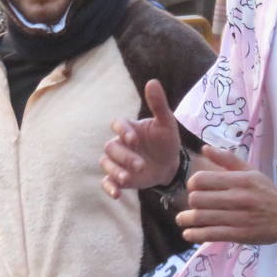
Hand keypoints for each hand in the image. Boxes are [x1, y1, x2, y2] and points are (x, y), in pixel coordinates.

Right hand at [101, 79, 180, 197]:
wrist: (170, 164)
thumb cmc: (166, 141)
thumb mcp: (166, 123)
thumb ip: (158, 104)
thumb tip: (152, 81)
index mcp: (129, 128)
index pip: (118, 124)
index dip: (123, 131)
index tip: (134, 139)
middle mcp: (120, 143)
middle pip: (111, 147)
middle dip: (124, 156)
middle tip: (140, 164)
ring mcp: (118, 161)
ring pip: (106, 163)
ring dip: (115, 171)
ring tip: (127, 178)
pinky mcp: (119, 177)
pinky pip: (107, 182)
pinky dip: (110, 188)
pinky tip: (117, 194)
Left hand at [176, 145, 276, 244]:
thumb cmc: (268, 191)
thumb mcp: (250, 171)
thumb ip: (227, 159)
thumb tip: (204, 148)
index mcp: (240, 180)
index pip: (202, 180)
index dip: (193, 184)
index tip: (194, 188)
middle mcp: (238, 197)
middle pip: (198, 199)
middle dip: (190, 202)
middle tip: (192, 204)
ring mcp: (238, 218)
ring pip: (202, 217)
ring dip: (187, 219)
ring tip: (182, 219)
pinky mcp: (239, 234)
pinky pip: (210, 234)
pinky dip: (195, 234)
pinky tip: (188, 233)